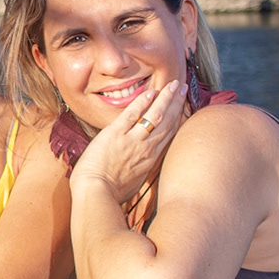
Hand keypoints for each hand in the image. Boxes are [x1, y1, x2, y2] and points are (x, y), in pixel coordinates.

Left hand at [71, 80, 187, 204]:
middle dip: (177, 103)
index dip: (178, 118)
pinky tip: (150, 92)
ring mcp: (132, 140)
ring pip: (156, 115)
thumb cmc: (111, 194)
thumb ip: (139, 171)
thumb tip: (140, 169)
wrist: (96, 194)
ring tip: (174, 84)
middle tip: (183, 88)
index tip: (182, 107)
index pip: (169, 134)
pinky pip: (133, 114)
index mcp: (151, 160)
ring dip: (166, 98)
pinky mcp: (115, 134)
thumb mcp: (134, 184)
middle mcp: (147, 148)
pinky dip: (142, 102)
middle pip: (168, 121)